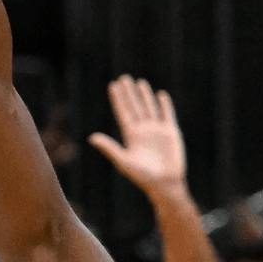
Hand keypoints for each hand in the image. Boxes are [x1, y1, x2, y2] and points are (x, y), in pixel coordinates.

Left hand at [89, 76, 187, 196]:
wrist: (165, 184)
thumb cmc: (142, 176)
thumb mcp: (123, 161)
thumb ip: (109, 148)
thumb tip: (91, 137)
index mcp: (131, 136)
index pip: (123, 112)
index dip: (118, 99)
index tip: (113, 85)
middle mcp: (143, 131)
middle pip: (135, 107)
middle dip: (129, 93)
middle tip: (124, 77)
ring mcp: (157, 131)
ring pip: (150, 108)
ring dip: (145, 96)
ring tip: (140, 82)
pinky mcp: (171, 133)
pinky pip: (167, 115)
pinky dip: (165, 105)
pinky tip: (161, 95)